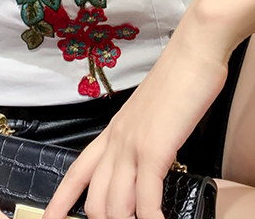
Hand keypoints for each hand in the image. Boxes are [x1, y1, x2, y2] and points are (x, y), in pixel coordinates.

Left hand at [41, 13, 230, 218]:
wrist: (194, 50)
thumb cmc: (180, 77)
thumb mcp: (151, 111)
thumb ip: (142, 135)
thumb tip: (148, 160)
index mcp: (113, 130)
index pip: (77, 172)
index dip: (60, 201)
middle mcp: (117, 140)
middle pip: (95, 200)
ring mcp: (133, 145)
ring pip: (115, 207)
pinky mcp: (155, 149)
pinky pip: (146, 201)